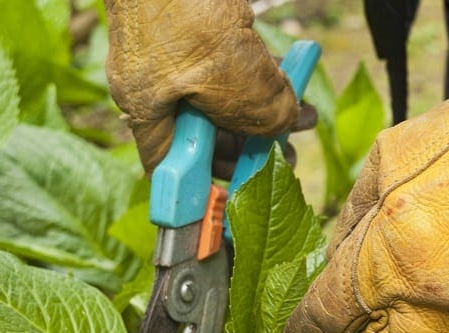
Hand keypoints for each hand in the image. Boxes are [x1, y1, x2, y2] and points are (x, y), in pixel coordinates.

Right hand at [105, 0, 297, 172]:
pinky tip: (293, 74)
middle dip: (252, 143)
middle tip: (287, 152)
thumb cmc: (183, 7)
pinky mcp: (196, 30)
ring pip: (224, 99)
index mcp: (146, 107)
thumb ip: (261, 115)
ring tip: (302, 115)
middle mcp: (156, 85)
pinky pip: (231, 65)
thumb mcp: (231, 78)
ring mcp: (175, 57)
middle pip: (206, 134)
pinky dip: (261, 74)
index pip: (172, 169)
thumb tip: (282, 127)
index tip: (244, 197)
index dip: (207, 190)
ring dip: (265, 109)